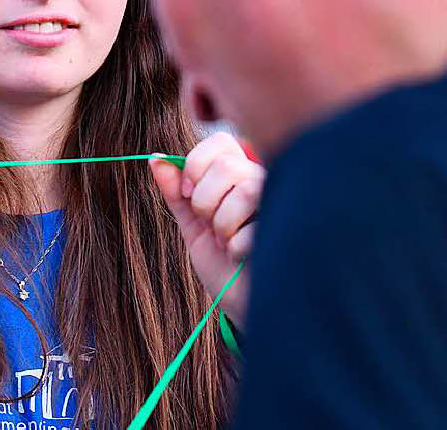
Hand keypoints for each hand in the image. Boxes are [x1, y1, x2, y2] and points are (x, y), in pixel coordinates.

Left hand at [150, 132, 263, 327]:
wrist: (243, 304)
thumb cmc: (223, 263)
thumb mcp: (193, 226)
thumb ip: (176, 193)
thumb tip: (156, 159)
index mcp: (242, 175)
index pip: (220, 141)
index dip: (196, 164)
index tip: (187, 194)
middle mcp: (265, 183)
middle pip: (227, 166)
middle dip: (204, 200)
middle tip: (209, 224)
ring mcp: (282, 205)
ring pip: (244, 192)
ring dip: (222, 224)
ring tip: (227, 241)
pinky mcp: (291, 231)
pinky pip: (256, 227)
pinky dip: (237, 247)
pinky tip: (243, 257)